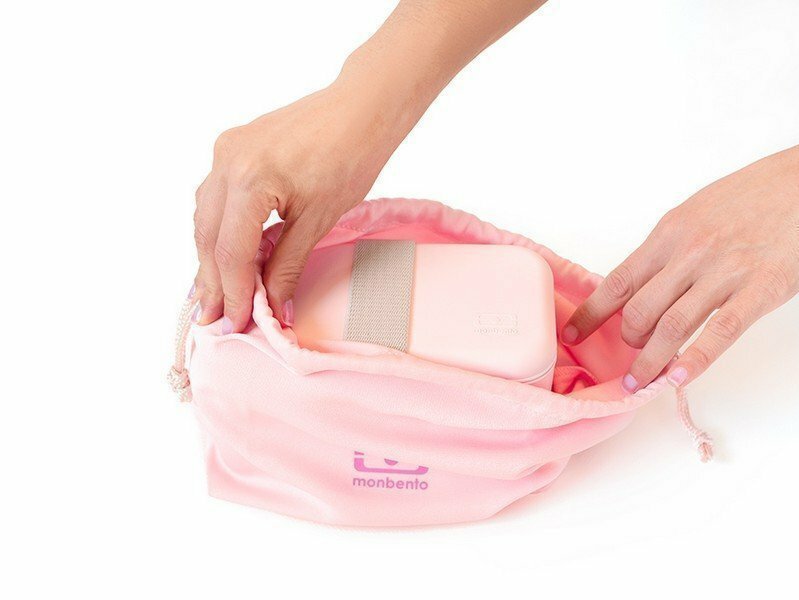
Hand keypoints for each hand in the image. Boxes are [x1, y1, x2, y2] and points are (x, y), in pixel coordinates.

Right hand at [191, 0, 548, 332]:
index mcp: (249, 180)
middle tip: (211, 319)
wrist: (361, 108)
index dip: (232, 293)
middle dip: (211, 281)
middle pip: (208, 236)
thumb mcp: (319, 220)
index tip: (235, 323)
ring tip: (214, 294)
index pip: (231, 251)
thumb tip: (272, 308)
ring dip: (210, 257)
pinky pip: (215, 196)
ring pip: (205, 216)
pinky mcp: (232, 146)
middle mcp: (227, 162)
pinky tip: (224, 254)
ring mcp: (226, 149)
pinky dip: (218, 229)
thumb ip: (287, 265)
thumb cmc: (351, 157)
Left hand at [561, 146, 798, 390]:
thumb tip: (641, 283)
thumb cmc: (753, 195)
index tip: (573, 334)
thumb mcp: (697, 212)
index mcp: (670, 233)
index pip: (618, 281)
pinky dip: (695, 360)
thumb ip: (669, 248)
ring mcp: (724, 272)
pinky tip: (678, 378)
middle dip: (626, 341)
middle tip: (627, 357)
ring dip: (650, 361)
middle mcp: (689, 253)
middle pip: (639, 310)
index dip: (592, 314)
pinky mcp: (760, 289)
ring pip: (671, 327)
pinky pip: (720, 332)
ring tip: (641, 382)